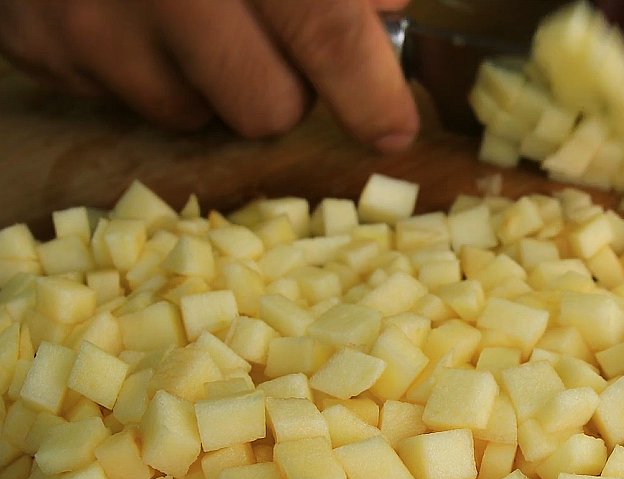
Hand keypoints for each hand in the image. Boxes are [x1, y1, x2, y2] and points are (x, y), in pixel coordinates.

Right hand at [0, 0, 418, 151]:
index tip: (392, 130)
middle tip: (270, 33)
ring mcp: (91, 21)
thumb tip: (385, 8)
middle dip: (285, 87)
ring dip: (209, 81)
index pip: (327, 34)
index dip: (371, 94)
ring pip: (194, 115)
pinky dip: (141, 67)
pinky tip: (130, 10)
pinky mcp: (39, 44)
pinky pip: (124, 100)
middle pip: (267, 108)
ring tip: (191, 11)